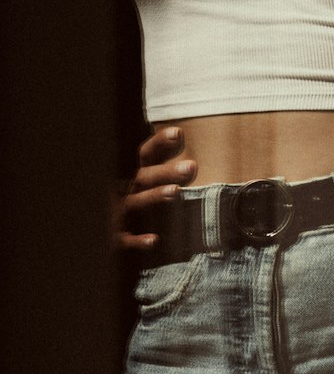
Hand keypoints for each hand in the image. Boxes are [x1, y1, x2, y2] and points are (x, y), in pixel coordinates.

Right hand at [115, 126, 197, 253]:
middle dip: (167, 171)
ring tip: (176, 191)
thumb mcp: (146, 184)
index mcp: (136, 176)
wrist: (100, 233)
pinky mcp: (116, 237)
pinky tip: (154, 240)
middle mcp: (127, 191)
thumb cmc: (132, 204)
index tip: (178, 133)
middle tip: (192, 167)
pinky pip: (125, 239)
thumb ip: (166, 168)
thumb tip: (186, 145)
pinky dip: (137, 240)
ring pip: (135, 203)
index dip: (160, 143)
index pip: (147, 154)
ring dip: (154, 196)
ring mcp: (119, 212)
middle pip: (145, 177)